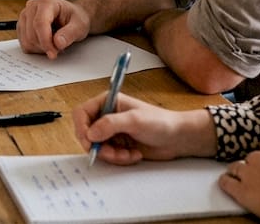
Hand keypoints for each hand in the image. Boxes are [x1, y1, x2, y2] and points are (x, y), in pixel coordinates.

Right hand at [17, 0, 90, 58]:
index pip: (40, 23)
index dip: (45, 41)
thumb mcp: (80, 25)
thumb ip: (70, 34)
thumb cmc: (75, 18)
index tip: (53, 53)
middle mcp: (33, 6)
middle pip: (31, 34)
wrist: (71, 17)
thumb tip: (58, 43)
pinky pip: (24, 43)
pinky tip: (45, 43)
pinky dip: (35, 48)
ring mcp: (25, 15)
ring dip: (40, 48)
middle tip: (58, 48)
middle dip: (45, 46)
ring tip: (53, 44)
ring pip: (26, 40)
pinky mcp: (22, 25)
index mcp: (47, 2)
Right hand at [72, 92, 216, 163]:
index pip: (82, 113)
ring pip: (97, 147)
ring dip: (111, 155)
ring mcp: (112, 131)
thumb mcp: (135, 120)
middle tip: (112, 153)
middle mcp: (107, 116)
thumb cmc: (160, 122)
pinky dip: (119, 158)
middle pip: (87, 133)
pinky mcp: (118, 145)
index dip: (81, 127)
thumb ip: (110, 124)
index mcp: (108, 102)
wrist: (177, 138)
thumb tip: (90, 133)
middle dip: (99, 146)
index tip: (89, 141)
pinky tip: (133, 155)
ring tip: (128, 154)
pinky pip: (108, 155)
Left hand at [219, 143, 259, 223]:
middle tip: (257, 179)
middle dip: (252, 168)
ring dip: (238, 175)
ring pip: (235, 168)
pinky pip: (226, 183)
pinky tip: (227, 186)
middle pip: (249, 159)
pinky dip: (226, 184)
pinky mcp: (241, 189)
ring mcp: (248, 172)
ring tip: (241, 182)